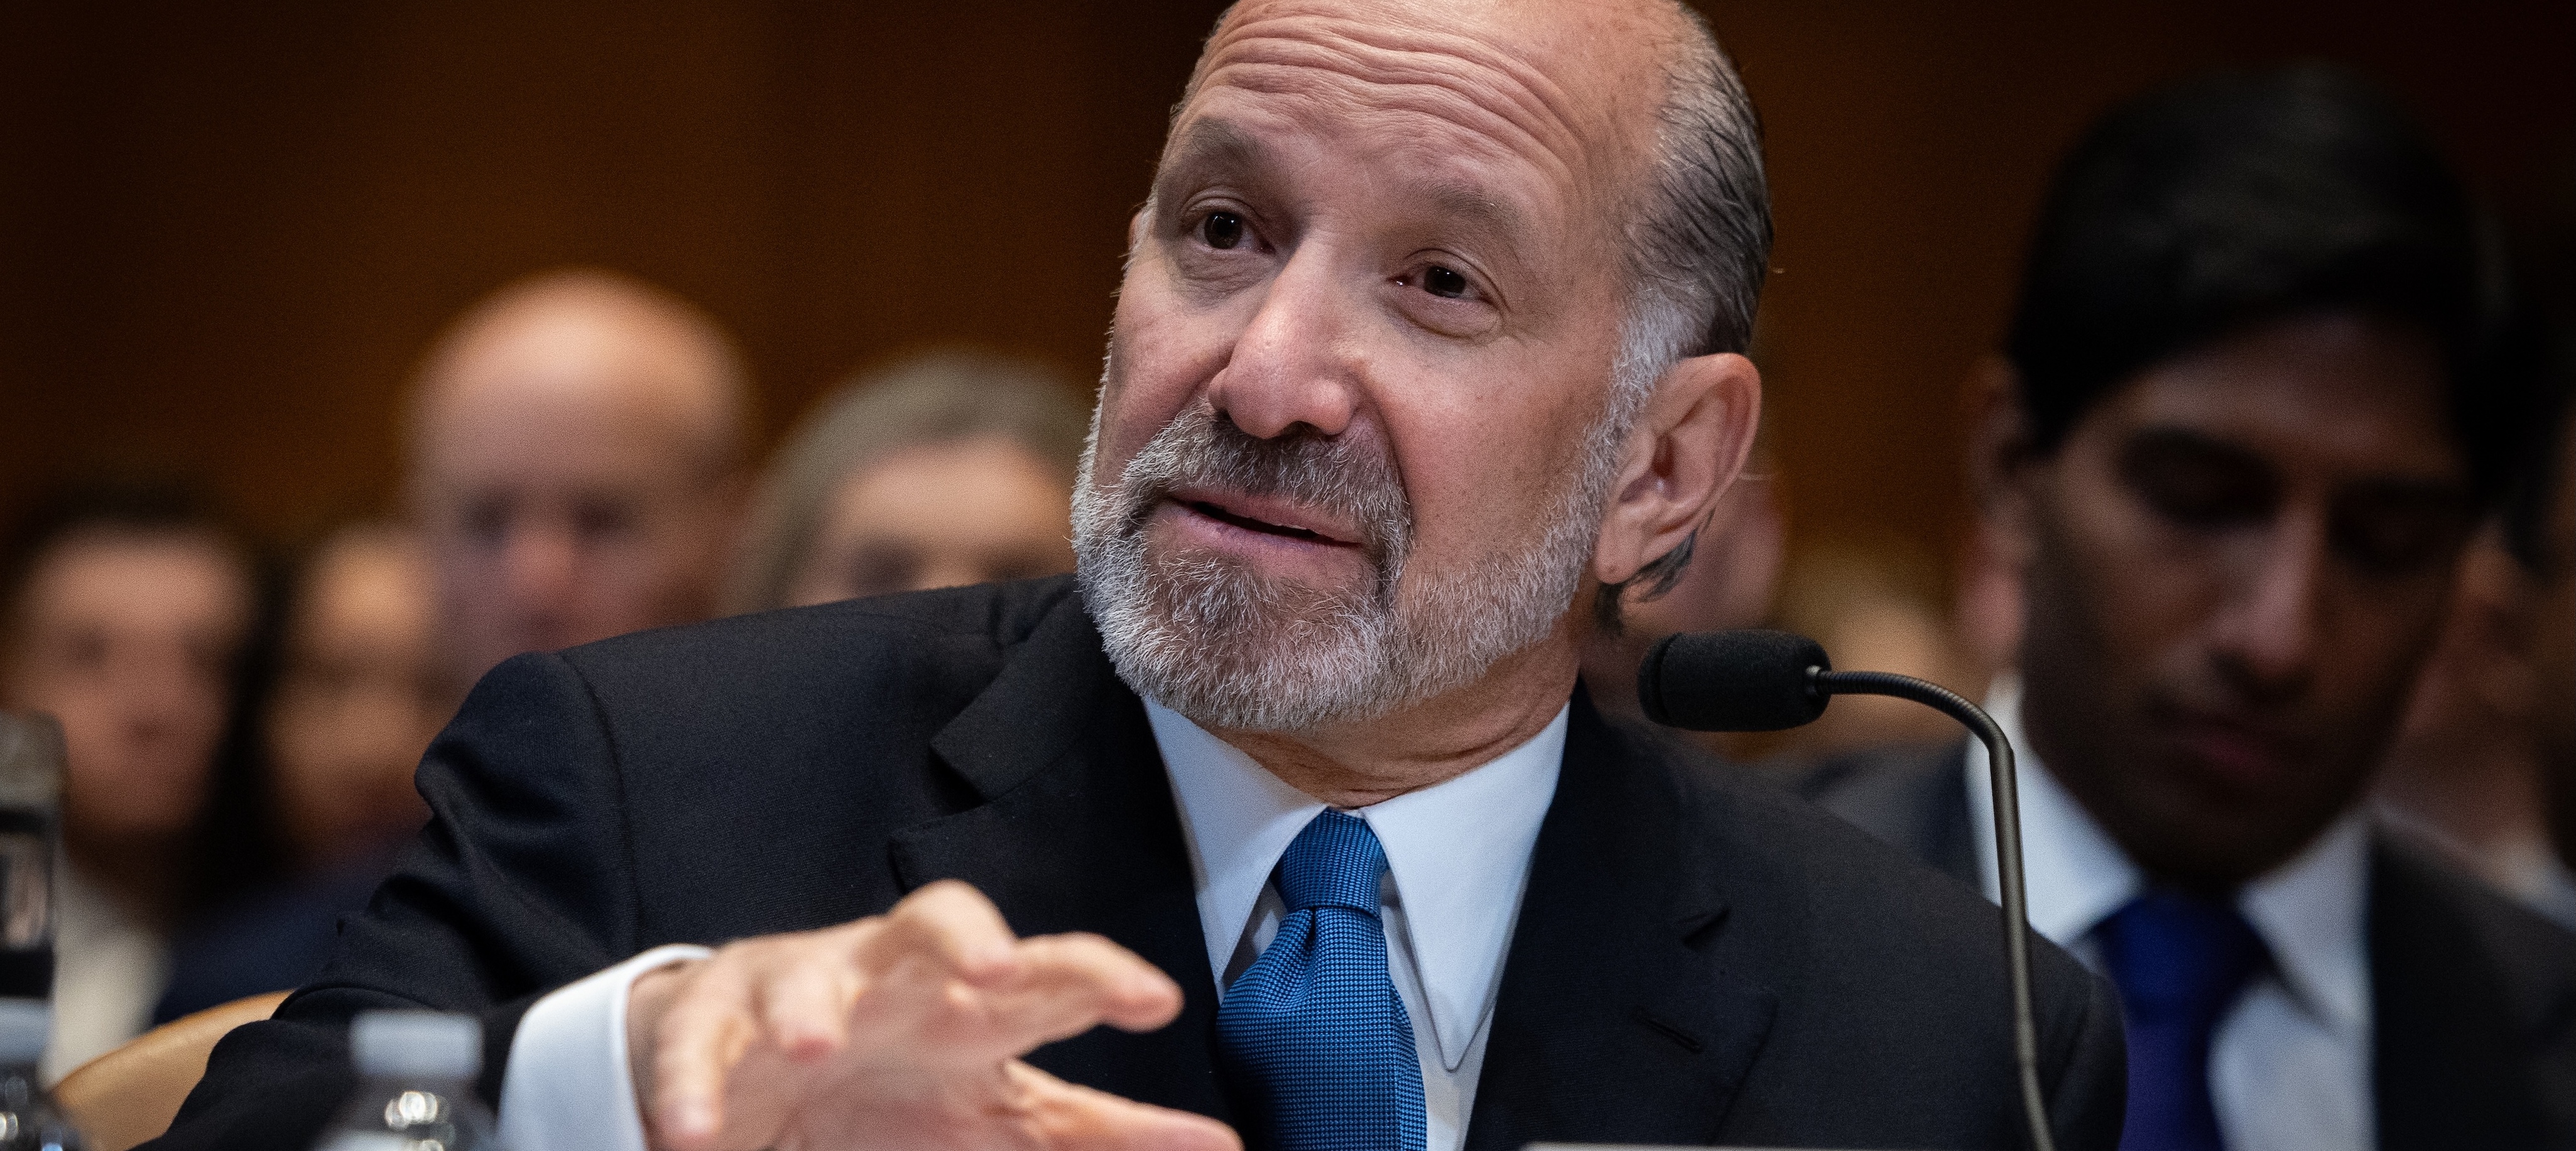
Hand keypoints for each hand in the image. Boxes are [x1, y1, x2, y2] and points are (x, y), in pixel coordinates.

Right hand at [629, 880, 1239, 1150]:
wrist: (758, 1069)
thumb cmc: (900, 1082)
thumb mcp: (1002, 1113)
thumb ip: (1099, 1132)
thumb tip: (1222, 1148)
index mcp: (968, 1001)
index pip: (1045, 966)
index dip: (1100, 975)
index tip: (1157, 1001)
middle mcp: (891, 977)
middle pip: (933, 920)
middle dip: (962, 936)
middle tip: (989, 971)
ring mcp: (798, 990)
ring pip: (805, 969)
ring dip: (808, 1005)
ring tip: (812, 1046)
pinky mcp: (711, 1025)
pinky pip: (698, 1045)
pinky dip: (695, 1085)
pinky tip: (699, 1129)